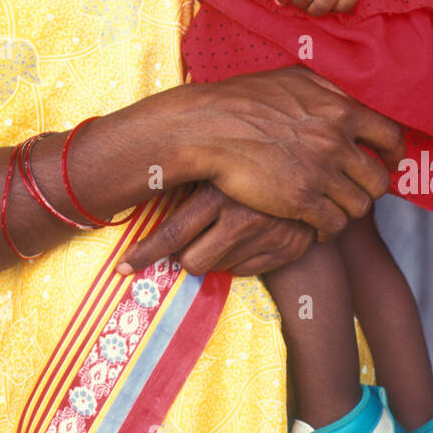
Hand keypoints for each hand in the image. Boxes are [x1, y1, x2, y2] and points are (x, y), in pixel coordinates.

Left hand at [118, 181, 315, 276]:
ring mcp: (265, 236)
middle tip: (184, 245)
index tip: (123, 267)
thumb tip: (135, 185)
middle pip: (191, 262)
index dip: (143, 253)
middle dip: (182, 258)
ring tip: (222, 232)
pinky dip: (238, 259)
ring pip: (215, 268)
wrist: (310, 168)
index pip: (172, 234)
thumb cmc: (249, 160)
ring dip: (211, 256)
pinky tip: (246, 237)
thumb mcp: (215, 164)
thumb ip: (186, 177)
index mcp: (218, 192)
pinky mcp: (284, 251)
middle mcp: (242, 216)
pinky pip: (242, 271)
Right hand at [183, 65, 402, 232]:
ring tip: (332, 208)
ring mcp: (320, 172)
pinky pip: (334, 225)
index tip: (388, 162)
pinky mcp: (301, 201)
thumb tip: (347, 97)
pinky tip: (316, 226)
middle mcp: (336, 141)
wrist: (207, 127)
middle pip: (379, 179)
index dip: (393, 154)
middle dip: (369, 188)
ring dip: (348, 210)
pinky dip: (329, 230)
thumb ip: (327, 89)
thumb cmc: (243, 99)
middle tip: (355, 190)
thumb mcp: (292, 78)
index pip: (390, 136)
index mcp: (339, 109)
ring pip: (359, 206)